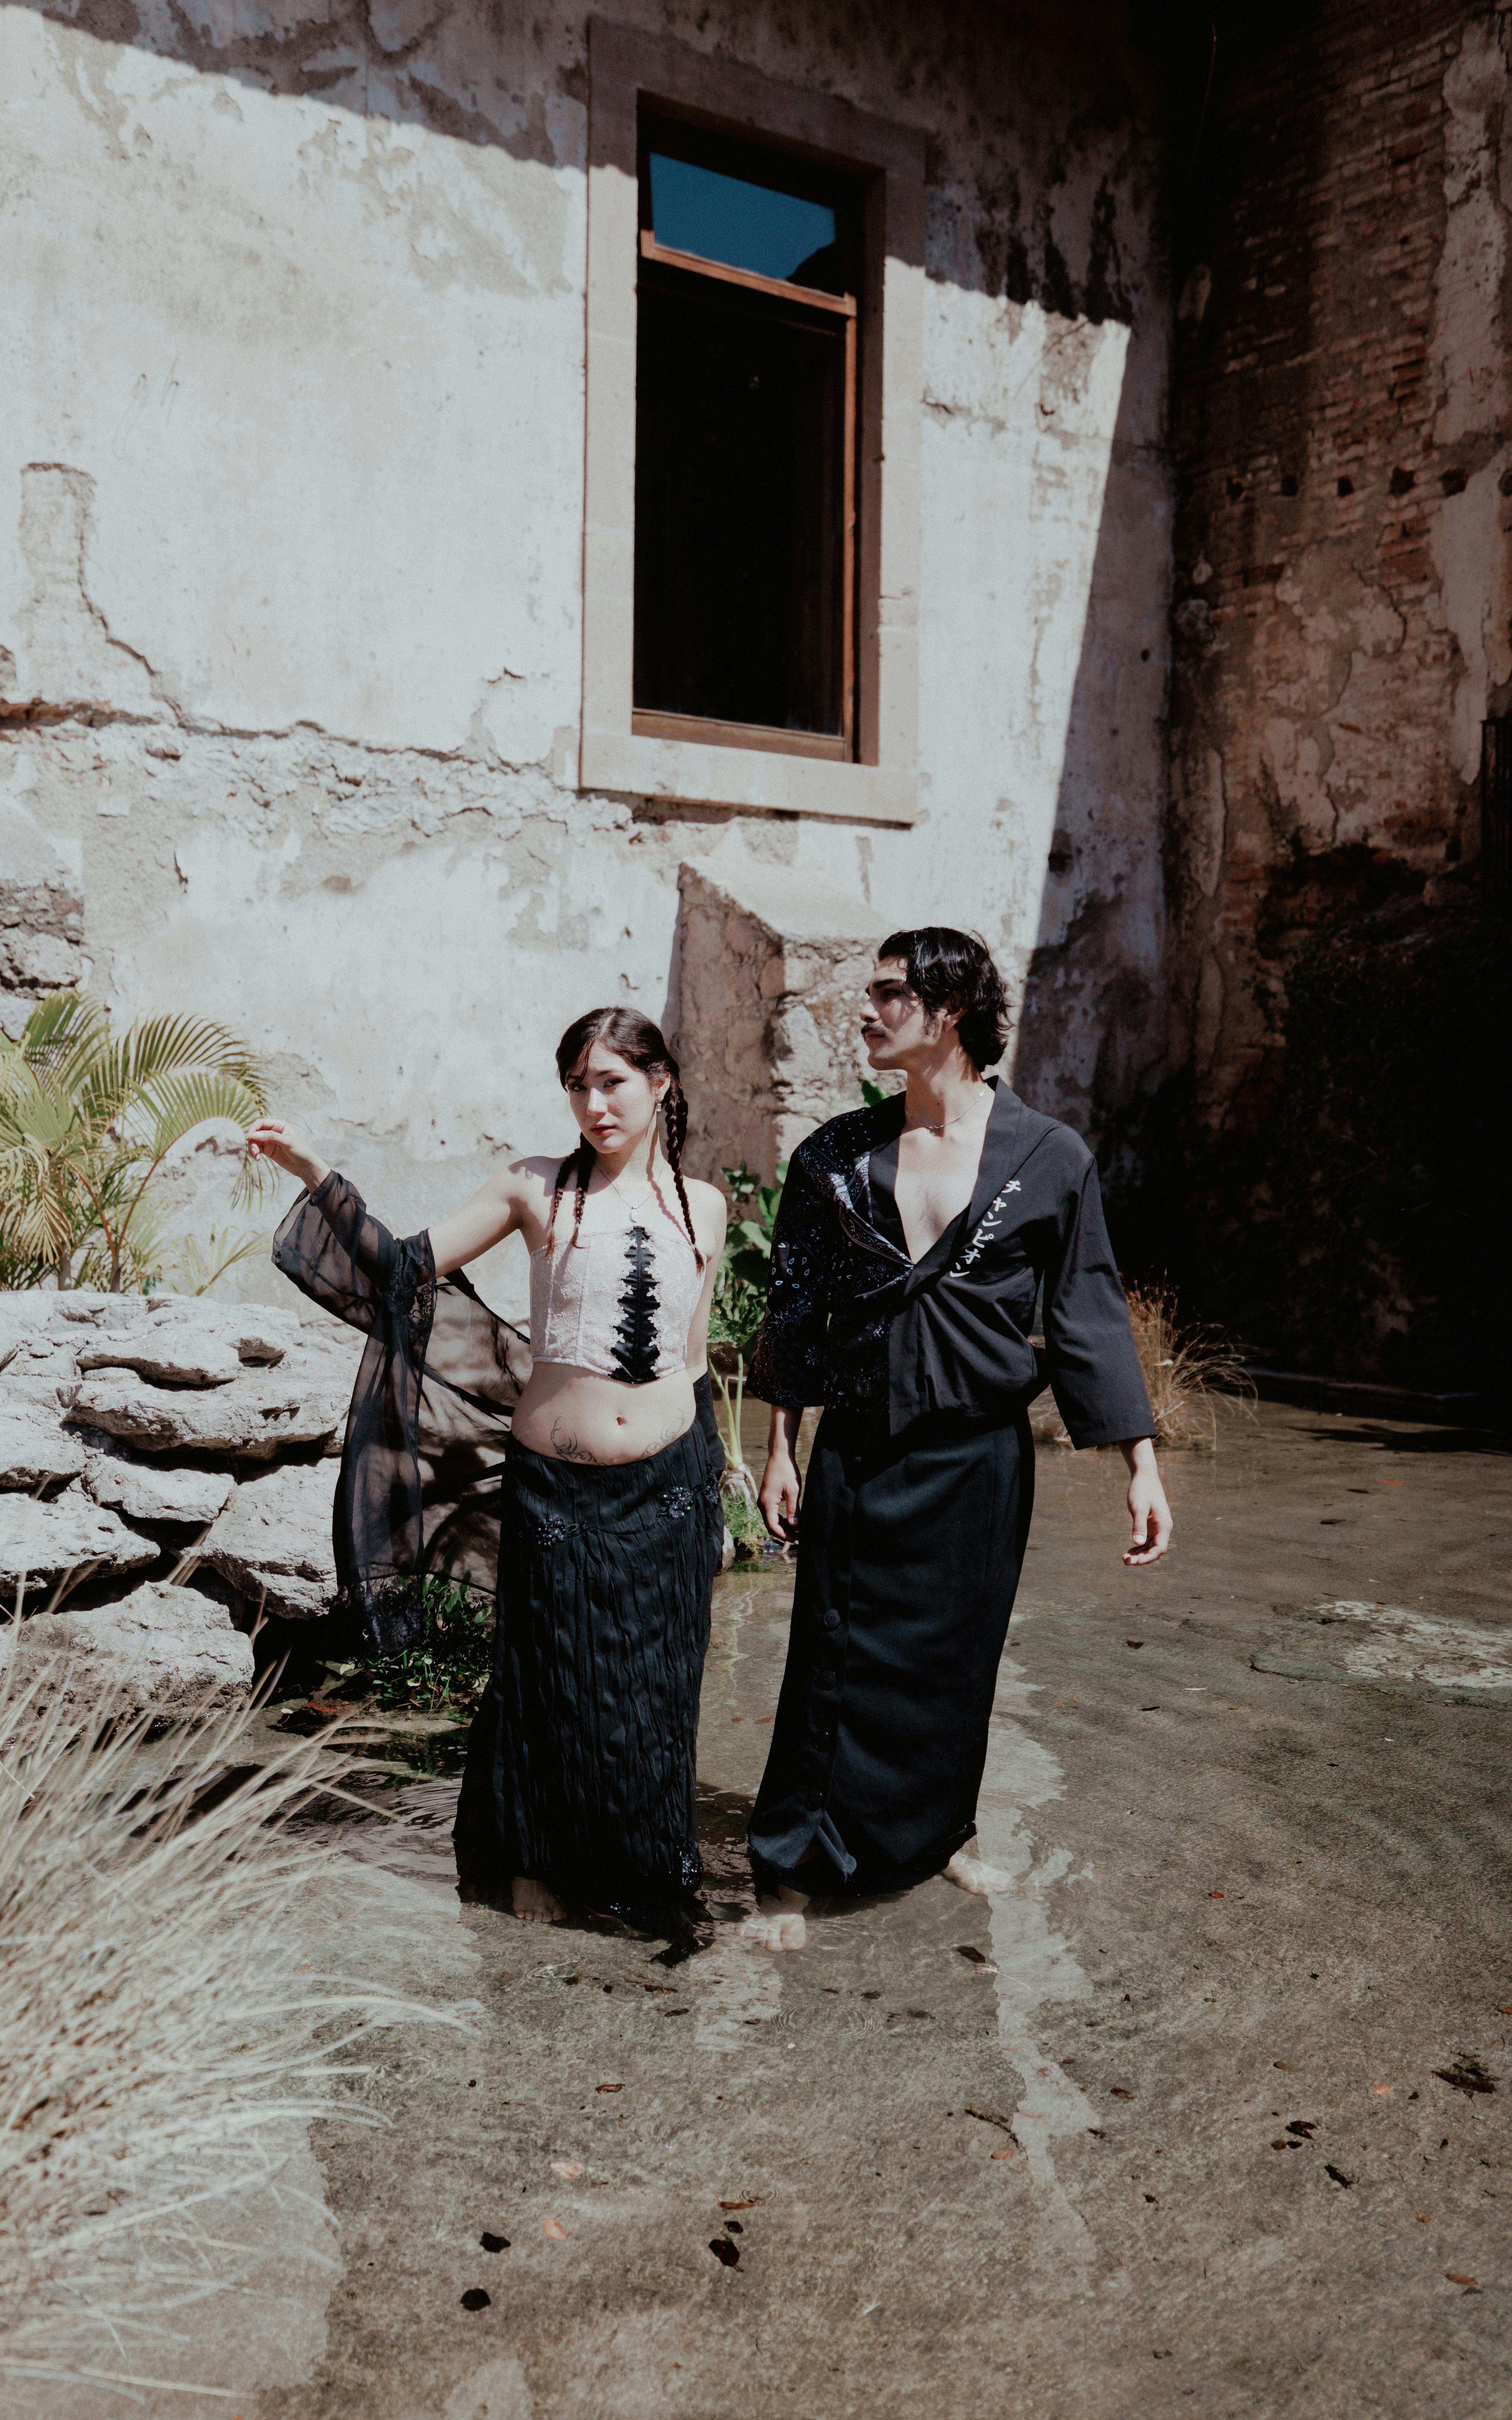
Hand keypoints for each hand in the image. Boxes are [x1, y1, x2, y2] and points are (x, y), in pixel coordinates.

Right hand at [245, 1118, 330, 1194]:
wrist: (306, 1166)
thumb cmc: (300, 1150)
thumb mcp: (287, 1142)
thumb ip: (271, 1137)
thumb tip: (254, 1135)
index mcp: (279, 1125)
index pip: (260, 1123)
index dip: (253, 1129)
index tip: (249, 1138)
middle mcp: (273, 1131)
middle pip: (255, 1132)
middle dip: (252, 1141)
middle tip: (254, 1151)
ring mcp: (270, 1141)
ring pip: (254, 1141)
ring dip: (252, 1148)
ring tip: (256, 1156)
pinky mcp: (268, 1151)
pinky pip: (256, 1150)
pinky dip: (254, 1153)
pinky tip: (257, 1159)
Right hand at [758, 1445, 800, 1543]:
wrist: (779, 1456)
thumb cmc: (787, 1471)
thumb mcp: (793, 1491)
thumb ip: (793, 1509)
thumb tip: (795, 1526)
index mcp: (767, 1503)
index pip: (773, 1526)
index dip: (784, 1535)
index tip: (795, 1539)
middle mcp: (762, 1503)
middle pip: (770, 1525)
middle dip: (783, 1533)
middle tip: (797, 1537)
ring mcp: (762, 1501)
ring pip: (770, 1520)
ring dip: (782, 1527)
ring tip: (796, 1530)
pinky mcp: (766, 1498)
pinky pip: (771, 1513)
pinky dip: (779, 1519)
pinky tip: (790, 1520)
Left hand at [1119, 1436, 1171, 1565]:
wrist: (1144, 1476)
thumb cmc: (1141, 1490)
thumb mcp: (1138, 1507)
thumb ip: (1139, 1525)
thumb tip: (1138, 1543)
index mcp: (1164, 1525)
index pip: (1159, 1548)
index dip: (1148, 1558)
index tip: (1135, 1562)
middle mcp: (1163, 1528)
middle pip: (1155, 1550)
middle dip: (1142, 1558)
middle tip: (1125, 1561)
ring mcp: (1157, 1526)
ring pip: (1150, 1546)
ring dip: (1139, 1554)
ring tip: (1125, 1558)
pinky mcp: (1151, 1524)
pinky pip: (1147, 1540)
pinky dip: (1139, 1546)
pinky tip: (1129, 1551)